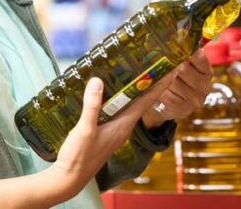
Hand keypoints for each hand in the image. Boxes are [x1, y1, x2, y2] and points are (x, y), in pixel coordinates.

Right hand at [43, 75, 173, 203]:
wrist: (69, 178)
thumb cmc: (80, 156)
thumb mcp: (85, 129)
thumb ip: (92, 105)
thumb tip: (98, 80)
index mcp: (124, 125)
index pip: (146, 101)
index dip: (159, 85)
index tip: (171, 70)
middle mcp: (122, 126)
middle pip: (140, 101)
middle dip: (148, 83)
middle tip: (153, 63)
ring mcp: (113, 128)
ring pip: (127, 104)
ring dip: (133, 89)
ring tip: (135, 70)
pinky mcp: (103, 130)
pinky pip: (115, 109)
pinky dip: (117, 97)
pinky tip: (108, 90)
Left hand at [141, 49, 212, 128]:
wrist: (166, 105)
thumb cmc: (174, 79)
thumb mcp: (182, 66)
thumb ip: (182, 54)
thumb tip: (173, 36)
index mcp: (206, 72)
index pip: (200, 58)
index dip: (186, 51)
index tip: (174, 46)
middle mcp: (204, 86)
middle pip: (183, 69)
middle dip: (170, 66)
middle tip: (161, 62)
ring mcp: (195, 100)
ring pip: (173, 82)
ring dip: (163, 79)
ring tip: (160, 78)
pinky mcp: (183, 109)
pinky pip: (167, 96)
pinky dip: (160, 92)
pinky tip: (159, 91)